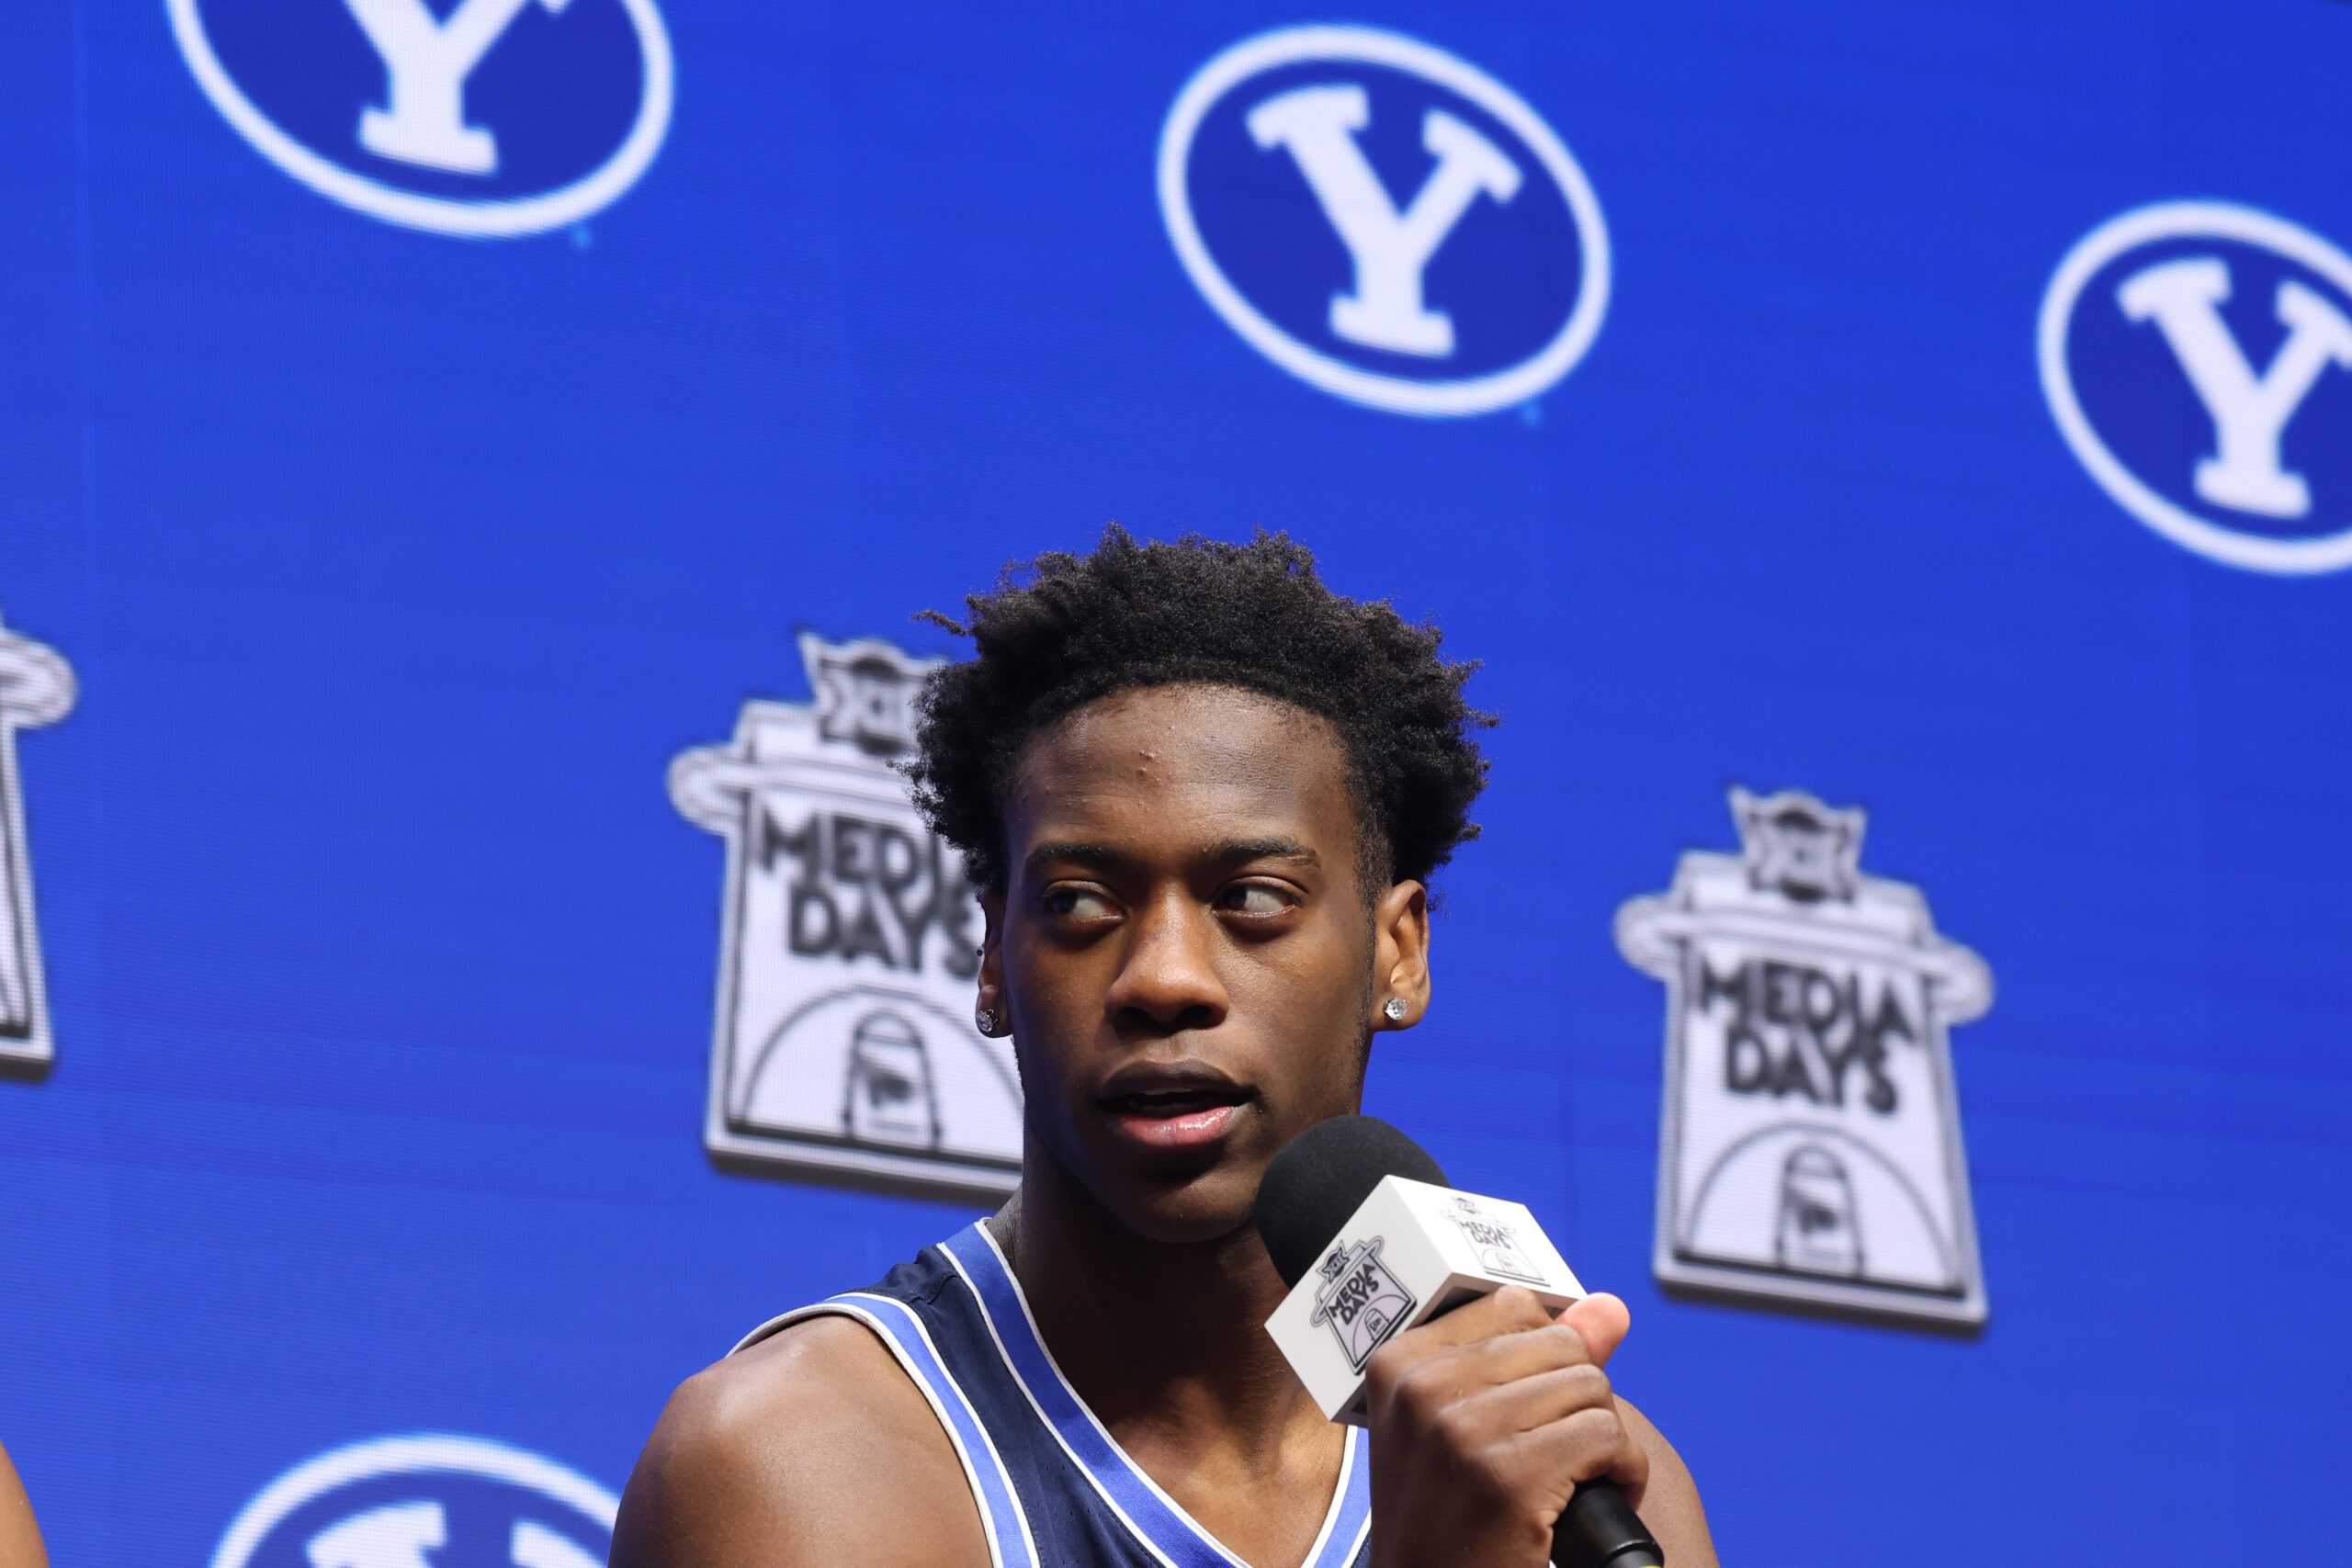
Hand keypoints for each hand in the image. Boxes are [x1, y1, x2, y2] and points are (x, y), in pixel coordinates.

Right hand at [1363, 1287, 1646, 1567]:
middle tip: (1563, 1447)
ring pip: (1590, 1386)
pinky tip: (1598, 1494)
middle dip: (1580, 1396)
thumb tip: (1609, 1307)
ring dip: (1604, 1435)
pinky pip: (1606, 1437)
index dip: (1547, 1354)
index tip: (1540, 1402)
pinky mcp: (1509, 1478)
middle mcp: (1422, 1389)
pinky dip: (1623, 1470)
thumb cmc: (1445, 1517)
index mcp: (1399, 1363)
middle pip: (1560, 1344)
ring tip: (1578, 1472)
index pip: (1513, 1307)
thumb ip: (1531, 1355)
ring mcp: (1462, 1432)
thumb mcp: (1460, 1424)